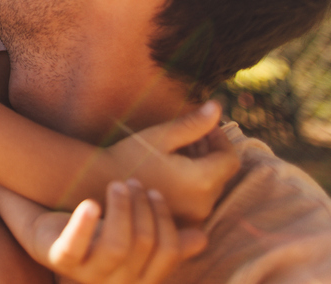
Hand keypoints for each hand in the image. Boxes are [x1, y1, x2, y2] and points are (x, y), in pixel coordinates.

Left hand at [37, 179, 206, 283]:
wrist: (43, 227)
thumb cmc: (94, 233)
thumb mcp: (130, 234)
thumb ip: (164, 239)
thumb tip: (202, 239)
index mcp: (139, 278)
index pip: (168, 252)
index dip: (165, 220)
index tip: (154, 192)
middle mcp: (116, 281)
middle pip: (144, 244)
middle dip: (144, 208)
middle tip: (133, 182)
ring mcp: (86, 272)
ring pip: (117, 247)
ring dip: (122, 210)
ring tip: (118, 185)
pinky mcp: (58, 258)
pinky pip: (73, 247)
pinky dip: (84, 225)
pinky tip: (91, 204)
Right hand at [104, 101, 238, 221]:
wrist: (100, 184)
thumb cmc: (130, 156)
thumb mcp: (162, 136)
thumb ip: (193, 124)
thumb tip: (217, 106)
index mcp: (201, 181)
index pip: (231, 159)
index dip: (221, 139)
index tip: (205, 126)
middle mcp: (203, 205)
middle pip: (222, 173)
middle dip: (210, 151)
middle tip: (189, 135)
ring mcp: (193, 217)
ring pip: (211, 186)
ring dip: (202, 166)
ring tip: (178, 150)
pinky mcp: (182, 223)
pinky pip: (199, 200)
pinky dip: (193, 183)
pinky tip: (172, 170)